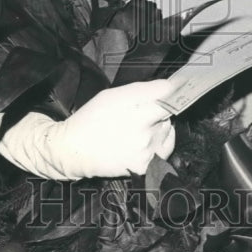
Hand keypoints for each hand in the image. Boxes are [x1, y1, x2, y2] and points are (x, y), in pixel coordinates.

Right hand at [47, 80, 175, 178]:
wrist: (74, 150)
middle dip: (160, 108)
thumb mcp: (112, 95)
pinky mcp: (146, 165)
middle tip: (143, 111)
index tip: (177, 87)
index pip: (168, 94)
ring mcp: (146, 150)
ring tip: (140, 127)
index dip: (173, 89)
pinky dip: (160, 143)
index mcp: (135, 109)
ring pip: (167, 130)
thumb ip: (142, 90)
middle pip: (168, 112)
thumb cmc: (91, 119)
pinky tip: (146, 140)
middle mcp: (143, 130)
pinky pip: (165, 149)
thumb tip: (169, 86)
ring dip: (160, 126)